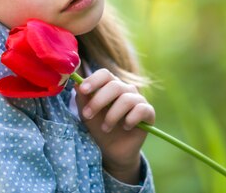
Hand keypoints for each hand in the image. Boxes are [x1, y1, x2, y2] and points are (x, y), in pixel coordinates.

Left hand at [75, 68, 154, 183]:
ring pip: (126, 100)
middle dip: (98, 101)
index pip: (104, 74)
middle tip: (87, 115)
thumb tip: (76, 83)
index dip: (94, 80)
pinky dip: (131, 119)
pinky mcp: (149, 113)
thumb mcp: (87, 115)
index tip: (83, 90)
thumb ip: (82, 99)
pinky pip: (141, 110)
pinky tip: (125, 127)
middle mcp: (126, 89)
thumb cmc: (99, 128)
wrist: (113, 150)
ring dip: (112, 116)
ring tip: (105, 128)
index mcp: (110, 85)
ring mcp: (138, 100)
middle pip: (114, 86)